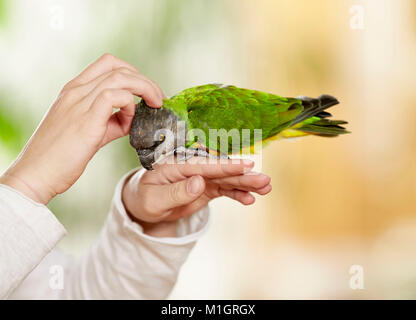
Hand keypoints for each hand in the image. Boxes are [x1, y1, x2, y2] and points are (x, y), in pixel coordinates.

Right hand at [0, 54, 164, 203]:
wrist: (36, 174)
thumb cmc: (60, 156)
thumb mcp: (88, 130)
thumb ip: (110, 121)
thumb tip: (132, 118)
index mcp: (74, 90)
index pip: (107, 63)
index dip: (132, 72)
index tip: (146, 91)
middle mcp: (76, 91)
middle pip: (118, 66)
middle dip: (145, 80)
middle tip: (158, 99)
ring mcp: (79, 102)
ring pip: (120, 77)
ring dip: (145, 88)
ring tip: (155, 105)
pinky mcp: (86, 119)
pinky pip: (115, 97)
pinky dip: (130, 105)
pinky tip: (130, 121)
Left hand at [122, 157, 271, 236]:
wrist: (144, 204)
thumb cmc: (145, 199)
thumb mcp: (154, 199)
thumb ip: (176, 191)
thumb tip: (199, 181)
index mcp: (177, 164)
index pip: (205, 165)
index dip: (226, 166)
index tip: (246, 166)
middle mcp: (193, 168)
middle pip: (221, 171)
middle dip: (244, 175)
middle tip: (265, 180)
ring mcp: (201, 178)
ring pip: (227, 180)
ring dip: (246, 184)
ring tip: (266, 188)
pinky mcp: (206, 188)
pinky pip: (224, 190)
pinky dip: (237, 194)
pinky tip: (250, 199)